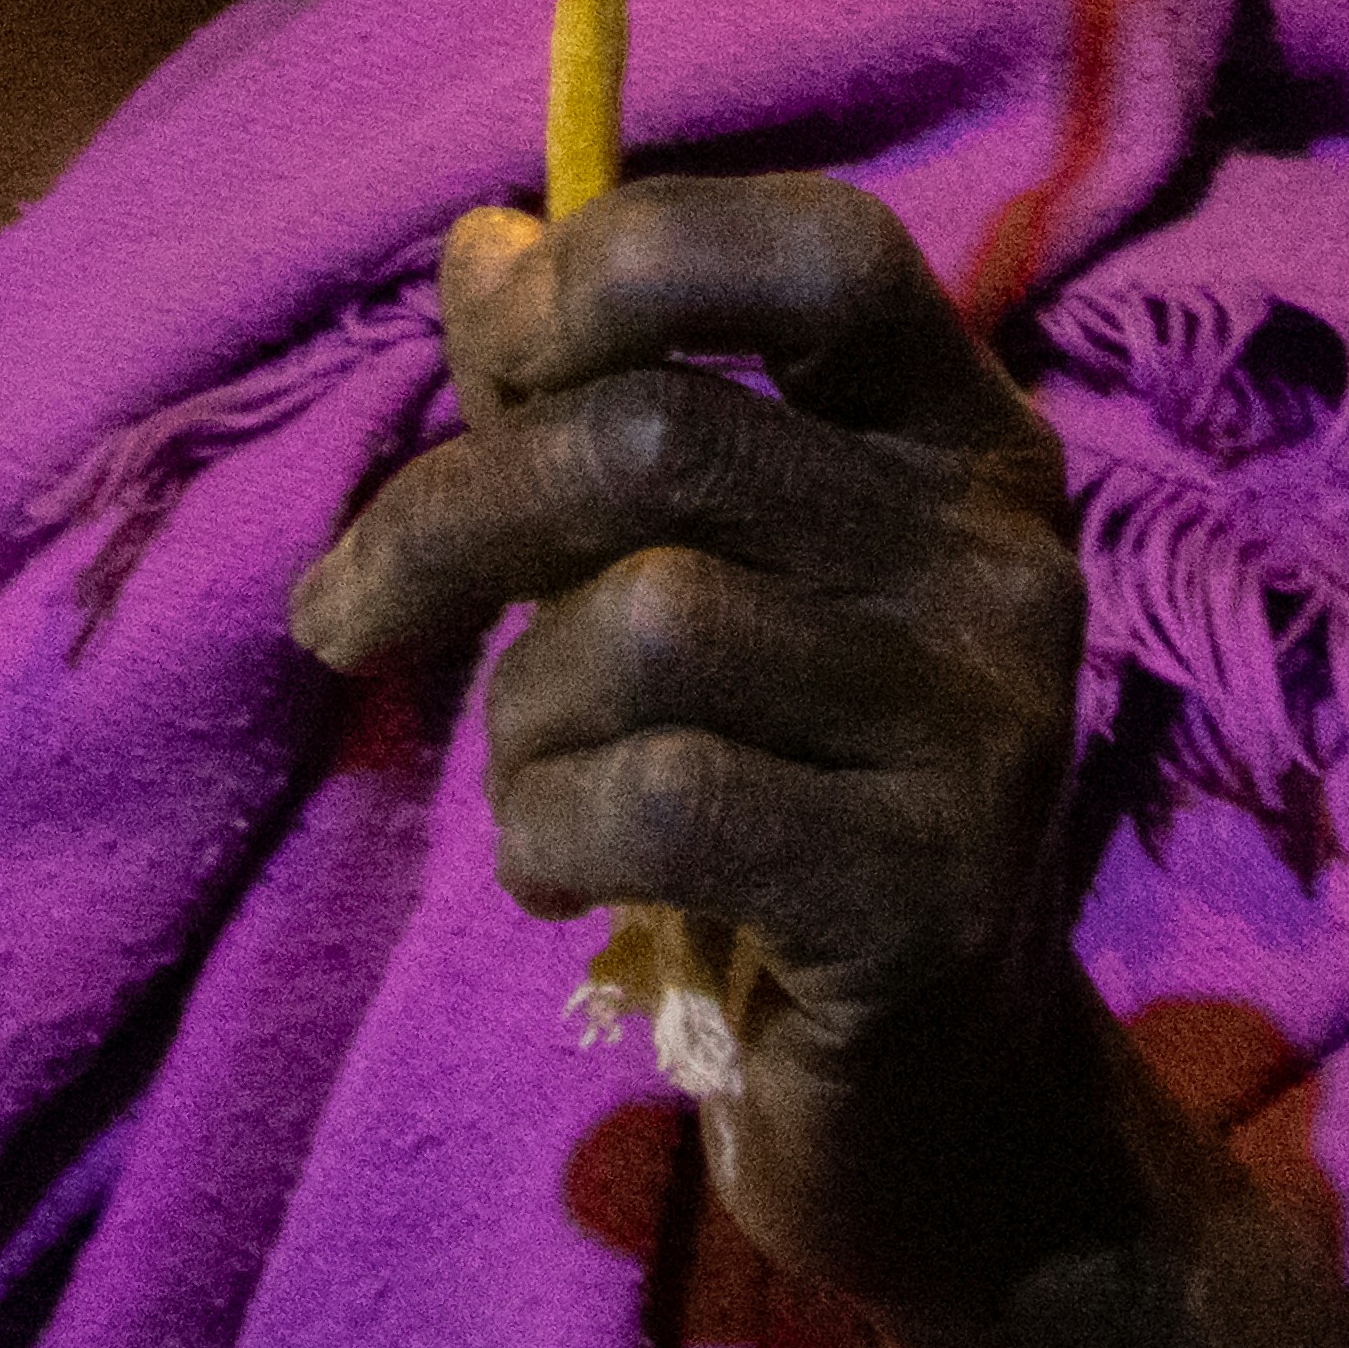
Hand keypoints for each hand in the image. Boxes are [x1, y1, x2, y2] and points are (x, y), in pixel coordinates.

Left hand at [287, 177, 1348, 1347]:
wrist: (939, 1105)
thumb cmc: (780, 790)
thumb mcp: (691, 572)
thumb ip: (589, 408)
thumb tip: (481, 242)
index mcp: (962, 436)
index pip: (820, 247)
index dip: (629, 260)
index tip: (502, 350)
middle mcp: (1003, 557)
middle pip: (659, 438)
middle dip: (451, 519)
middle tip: (345, 614)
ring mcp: (984, 728)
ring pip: (639, 626)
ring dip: (516, 716)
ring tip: (539, 784)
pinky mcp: (925, 897)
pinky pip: (650, 803)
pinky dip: (547, 837)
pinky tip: (568, 880)